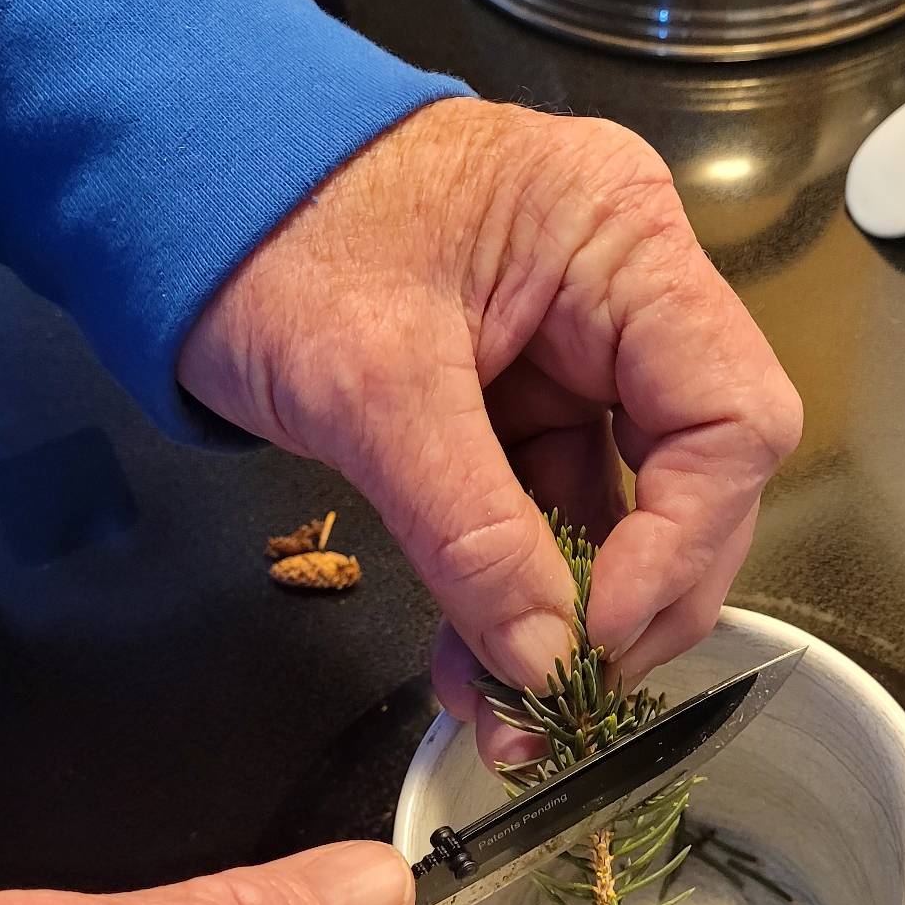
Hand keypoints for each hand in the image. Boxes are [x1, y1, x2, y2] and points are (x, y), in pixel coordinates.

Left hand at [180, 99, 800, 764]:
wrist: (173, 193)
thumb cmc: (264, 235)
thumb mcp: (370, 384)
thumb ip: (468, 531)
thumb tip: (544, 665)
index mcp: (621, 240)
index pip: (730, 416)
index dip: (686, 539)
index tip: (598, 631)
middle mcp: (623, 296)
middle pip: (697, 476)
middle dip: (635, 598)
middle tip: (565, 695)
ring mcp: (571, 354)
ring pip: (616, 510)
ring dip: (565, 618)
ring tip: (508, 712)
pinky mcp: (516, 402)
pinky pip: (542, 512)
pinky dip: (513, 594)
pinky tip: (475, 664)